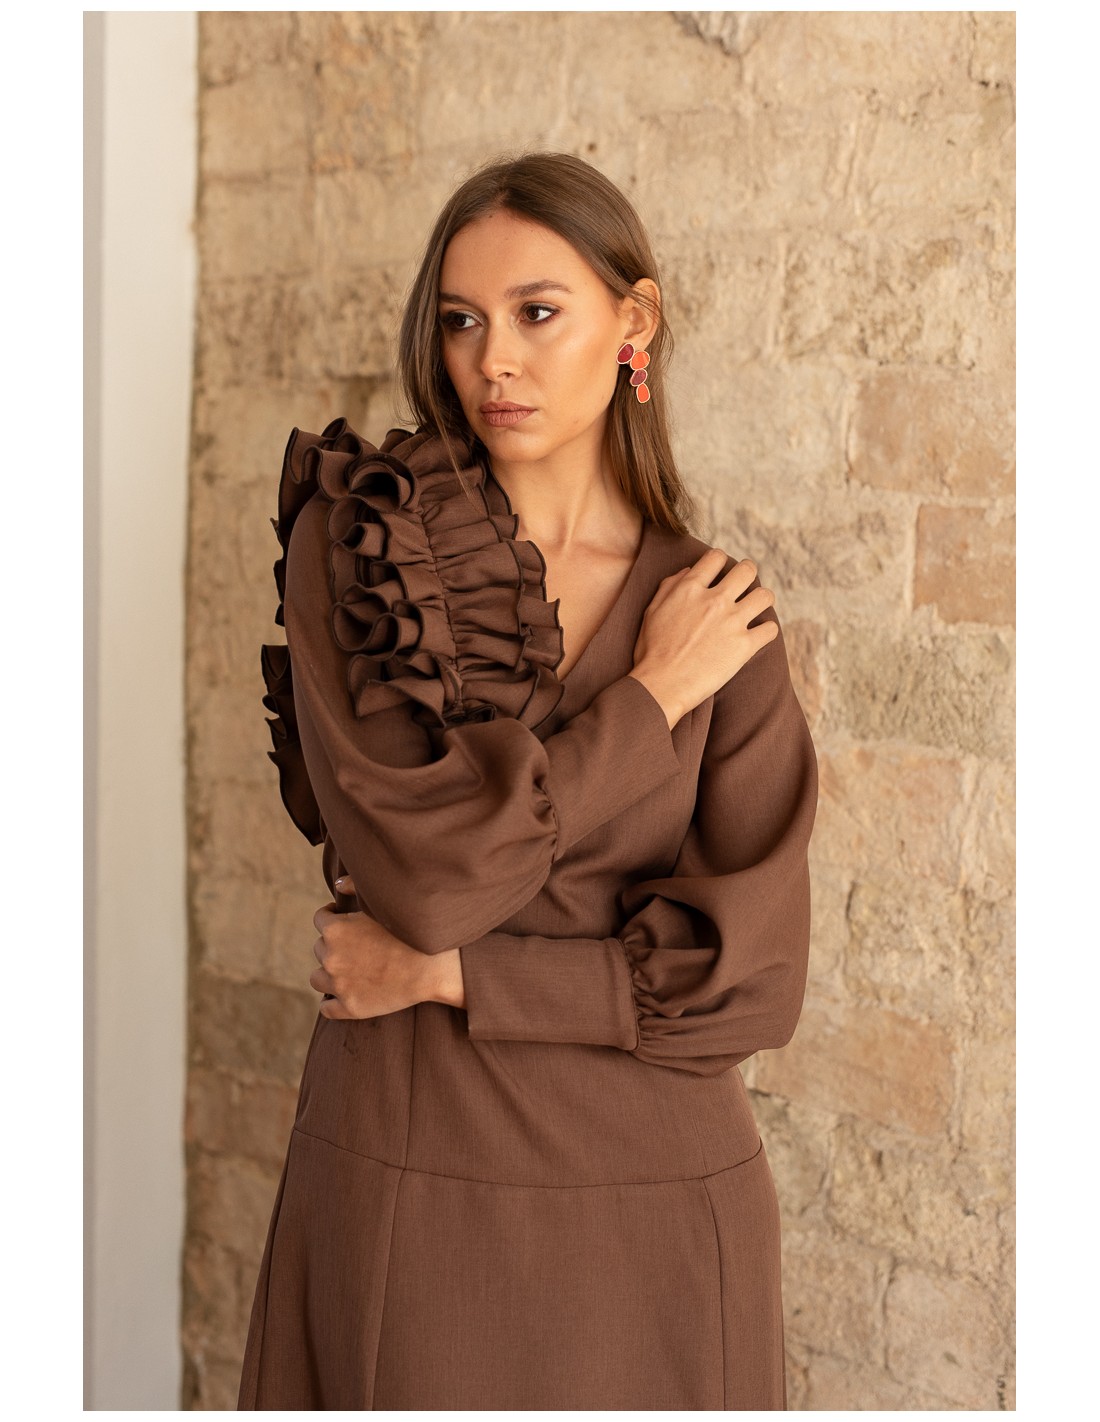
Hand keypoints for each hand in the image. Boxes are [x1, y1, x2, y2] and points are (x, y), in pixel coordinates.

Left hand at [311, 874, 465, 1018]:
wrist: (434, 967)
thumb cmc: (412, 932)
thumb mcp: (383, 902)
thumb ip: (355, 886)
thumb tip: (337, 882)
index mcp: (335, 929)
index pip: (320, 920)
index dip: (333, 918)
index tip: (345, 922)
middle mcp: (331, 957)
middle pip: (320, 948)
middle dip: (334, 946)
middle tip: (357, 948)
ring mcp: (339, 985)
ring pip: (318, 978)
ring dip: (329, 974)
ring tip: (349, 972)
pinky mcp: (350, 1008)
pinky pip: (327, 1008)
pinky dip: (333, 1002)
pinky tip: (346, 995)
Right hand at [628, 549, 778, 727]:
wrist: (661, 686)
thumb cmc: (651, 650)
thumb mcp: (652, 610)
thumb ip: (670, 586)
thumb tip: (689, 570)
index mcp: (690, 589)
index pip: (716, 557)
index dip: (720, 561)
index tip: (721, 571)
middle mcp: (714, 600)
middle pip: (747, 570)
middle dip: (748, 574)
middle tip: (745, 583)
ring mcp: (732, 622)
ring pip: (765, 596)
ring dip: (762, 600)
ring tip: (756, 607)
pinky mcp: (744, 646)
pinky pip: (770, 630)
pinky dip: (766, 632)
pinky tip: (758, 635)